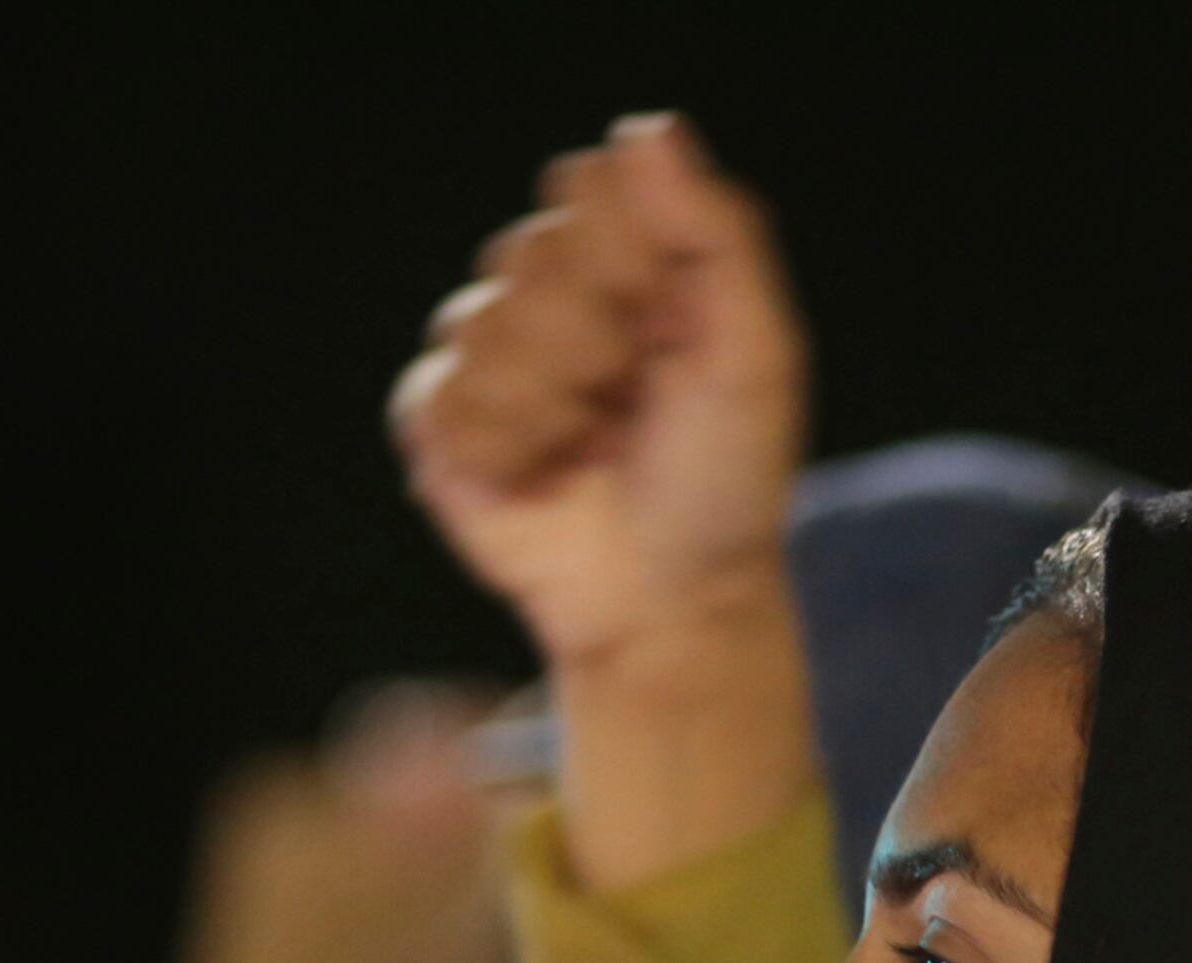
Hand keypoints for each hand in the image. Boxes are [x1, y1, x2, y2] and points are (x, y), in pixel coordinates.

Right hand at [392, 113, 819, 892]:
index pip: (589, 184)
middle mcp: (556, 296)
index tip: (669, 320)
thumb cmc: (725, 482)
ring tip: (592, 450)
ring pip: (480, 321)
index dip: (625, 251)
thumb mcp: (754, 354)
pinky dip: (501, 444)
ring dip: (553, 401)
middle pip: (530, 249)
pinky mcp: (442, 426)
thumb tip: (644, 129)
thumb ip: (716, 235)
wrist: (673, 603)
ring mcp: (493, 358)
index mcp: (636, 265)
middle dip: (595, 337)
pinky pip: (437, 394)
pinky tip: (542, 479)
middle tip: (634, 402)